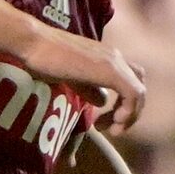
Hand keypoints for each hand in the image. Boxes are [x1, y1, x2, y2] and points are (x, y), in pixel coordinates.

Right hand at [18, 23, 146, 135]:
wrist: (35, 43)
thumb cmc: (45, 58)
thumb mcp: (72, 78)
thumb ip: (89, 89)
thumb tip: (102, 100)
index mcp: (107, 58)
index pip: (131, 81)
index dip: (123, 105)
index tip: (101, 121)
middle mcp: (115, 57)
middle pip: (139, 87)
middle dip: (129, 114)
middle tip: (109, 129)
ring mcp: (114, 62)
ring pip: (139, 93)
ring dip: (129, 116)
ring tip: (111, 130)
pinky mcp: (110, 70)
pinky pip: (133, 94)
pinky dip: (128, 112)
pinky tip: (112, 121)